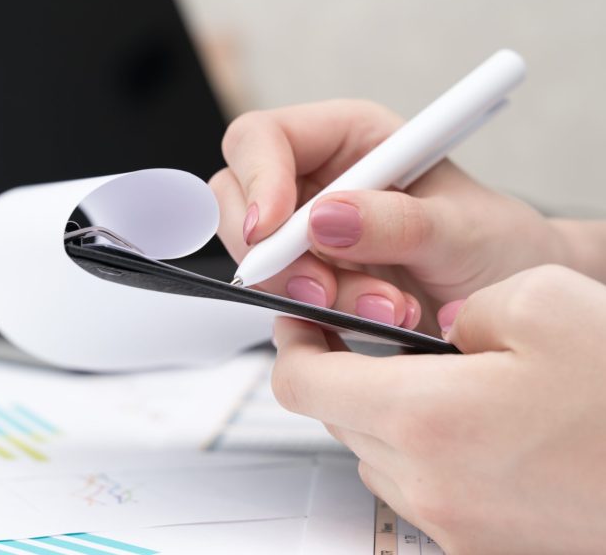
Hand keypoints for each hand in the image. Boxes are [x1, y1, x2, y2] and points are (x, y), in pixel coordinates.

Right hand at [209, 100, 567, 332]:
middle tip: (324, 290)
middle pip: (241, 203)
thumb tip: (322, 220)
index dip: (256, 178)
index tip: (273, 230)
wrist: (508, 299)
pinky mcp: (313, 283)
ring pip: (260, 263)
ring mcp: (309, 239)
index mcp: (348, 140)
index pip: (262, 138)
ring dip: (312, 295)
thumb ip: (398, 221)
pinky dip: (320, 319)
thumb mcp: (462, 227)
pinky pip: (283, 301)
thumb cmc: (495, 244)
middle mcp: (319, 185)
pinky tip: (378, 323)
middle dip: (277, 255)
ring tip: (389, 310)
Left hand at [271, 264, 605, 553]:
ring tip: (431, 379)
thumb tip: (436, 331)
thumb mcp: (542, 303)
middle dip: (339, 370)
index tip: (301, 320)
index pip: (302, 383)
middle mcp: (429, 482)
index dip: (292, 342)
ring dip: (380, 410)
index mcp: (427, 418)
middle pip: (334, 416)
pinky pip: (416, 484)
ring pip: (371, 451)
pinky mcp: (480, 543)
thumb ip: (460, 307)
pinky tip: (470, 421)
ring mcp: (453, 523)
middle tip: (366, 338)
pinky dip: (419, 447)